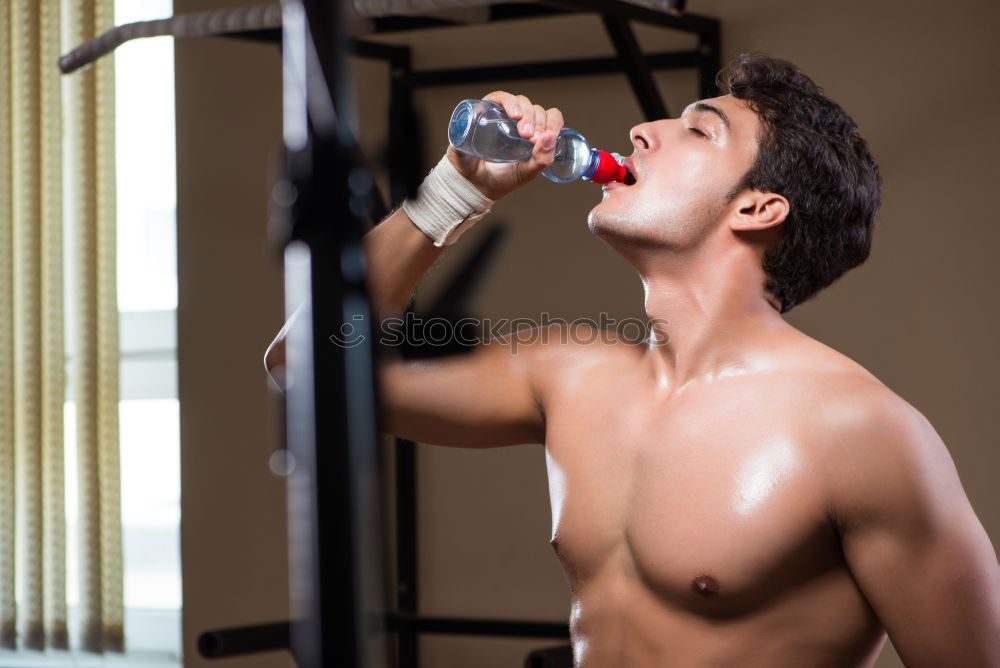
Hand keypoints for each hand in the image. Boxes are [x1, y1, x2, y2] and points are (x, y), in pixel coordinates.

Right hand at [445, 91, 564, 200]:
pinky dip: (509, 102)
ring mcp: (503, 115)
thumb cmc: (501, 179)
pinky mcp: (486, 111)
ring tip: (524, 132)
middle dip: (538, 123)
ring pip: (521, 101)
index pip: (550, 117)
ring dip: (526, 113)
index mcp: (534, 134)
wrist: (474, 185)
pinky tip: (514, 115)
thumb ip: (542, 160)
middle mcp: (520, 122)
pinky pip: (499, 97)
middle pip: (536, 109)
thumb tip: (551, 138)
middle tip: (531, 139)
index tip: (545, 137)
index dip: (552, 123)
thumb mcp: (527, 172)